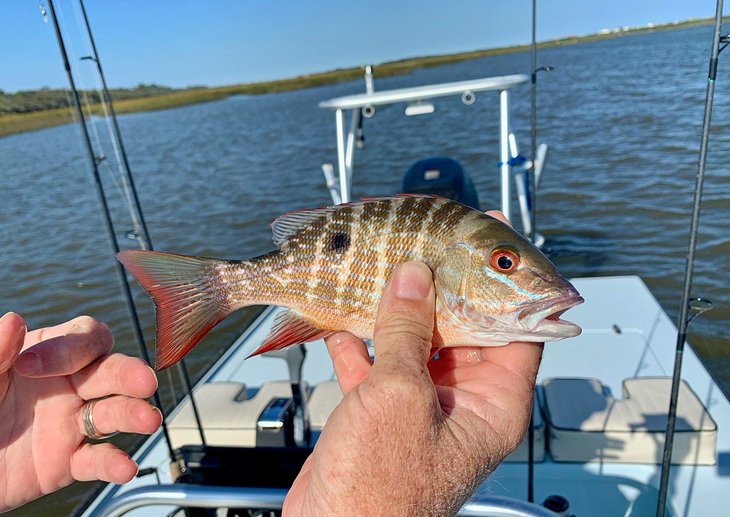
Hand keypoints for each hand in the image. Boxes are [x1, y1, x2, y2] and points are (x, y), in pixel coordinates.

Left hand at [0, 313, 161, 511]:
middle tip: (143, 381)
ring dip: (134, 414)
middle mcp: (71, 386)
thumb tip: (14, 320)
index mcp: (50, 356)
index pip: (84, 339)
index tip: (27, 367)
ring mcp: (73, 423)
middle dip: (130, 374)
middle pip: (113, 370)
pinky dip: (115, 463)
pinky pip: (98, 460)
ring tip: (147, 420)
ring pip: (115, 413)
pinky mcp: (69, 462)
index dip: (68, 349)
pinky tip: (125, 467)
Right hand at [284, 260, 542, 515]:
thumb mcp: (399, 396)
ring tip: (378, 274)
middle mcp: (462, 405)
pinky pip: (377, 370)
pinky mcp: (383, 417)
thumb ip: (407, 332)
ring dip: (393, 315)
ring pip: (415, 346)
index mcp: (492, 404)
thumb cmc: (381, 489)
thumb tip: (414, 277)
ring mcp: (421, 409)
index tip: (490, 240)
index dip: (507, 281)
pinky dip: (358, 347)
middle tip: (421, 248)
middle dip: (437, 291)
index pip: (516, 329)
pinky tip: (339, 325)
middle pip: (461, 330)